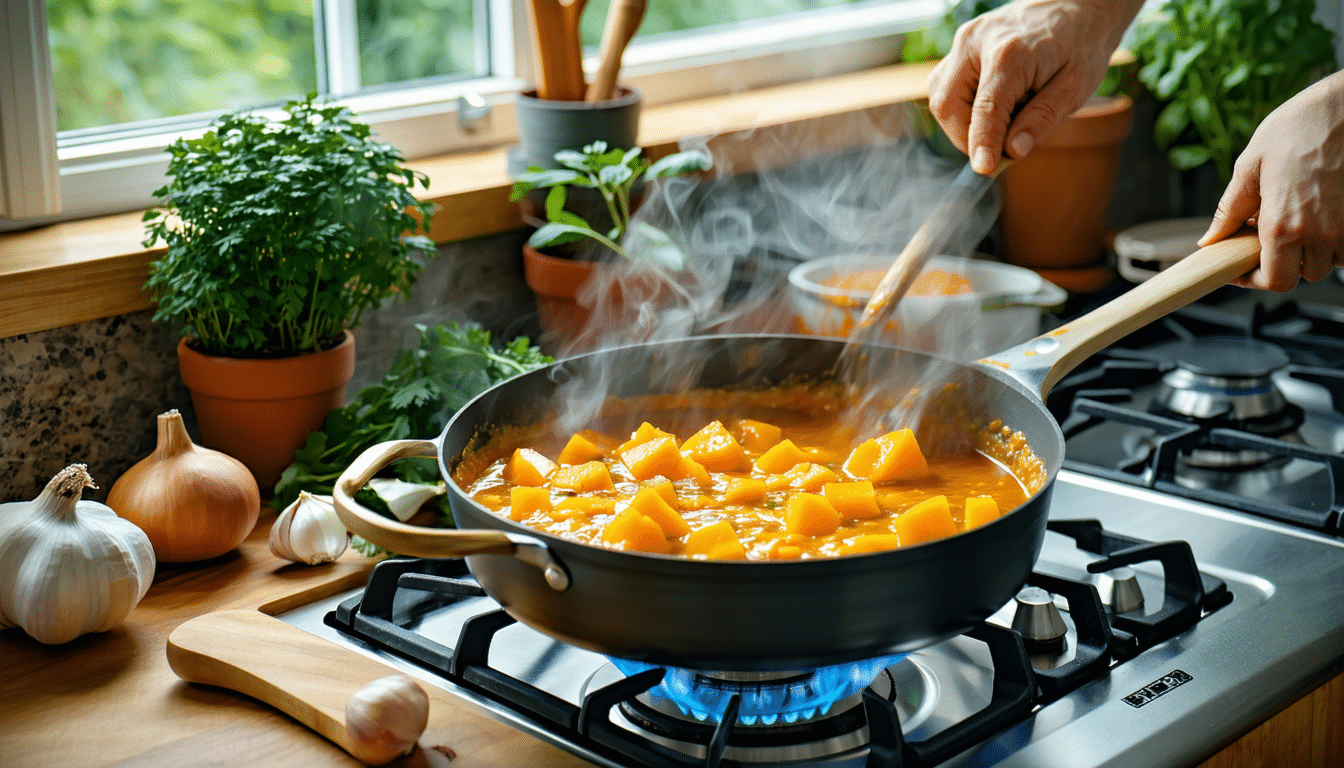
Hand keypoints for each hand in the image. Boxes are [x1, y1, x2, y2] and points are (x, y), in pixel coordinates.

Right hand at [927, 0, 1141, 174]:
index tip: (984, 169)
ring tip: (999, 123)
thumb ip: (1042, 119)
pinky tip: (990, 107)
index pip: (985, 108)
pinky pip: (945, 85)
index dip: (982, 142)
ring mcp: (964, 40)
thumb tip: (1012, 151)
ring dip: (961, 123)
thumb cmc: (1079, 46)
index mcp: (1010, 52)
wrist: (1075, 7)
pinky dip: (961, 107)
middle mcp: (977, 42)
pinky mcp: (961, 45)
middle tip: (996, 151)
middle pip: (947, 104)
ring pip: (939, 96)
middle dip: (966, 137)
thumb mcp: (1075, 87)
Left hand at [1198, 71, 1343, 291]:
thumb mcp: (1251, 164)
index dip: (1257, 280)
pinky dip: (1336, 238)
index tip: (1245, 266)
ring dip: (1313, 249)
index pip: (1273, 281)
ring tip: (1299, 217)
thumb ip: (1231, 209)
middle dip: (1285, 261)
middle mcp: (1320, 233)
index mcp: (1283, 225)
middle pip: (1303, 275)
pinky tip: (1323, 212)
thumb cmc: (1302, 125)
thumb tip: (1211, 238)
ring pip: (1330, 261)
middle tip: (1271, 235)